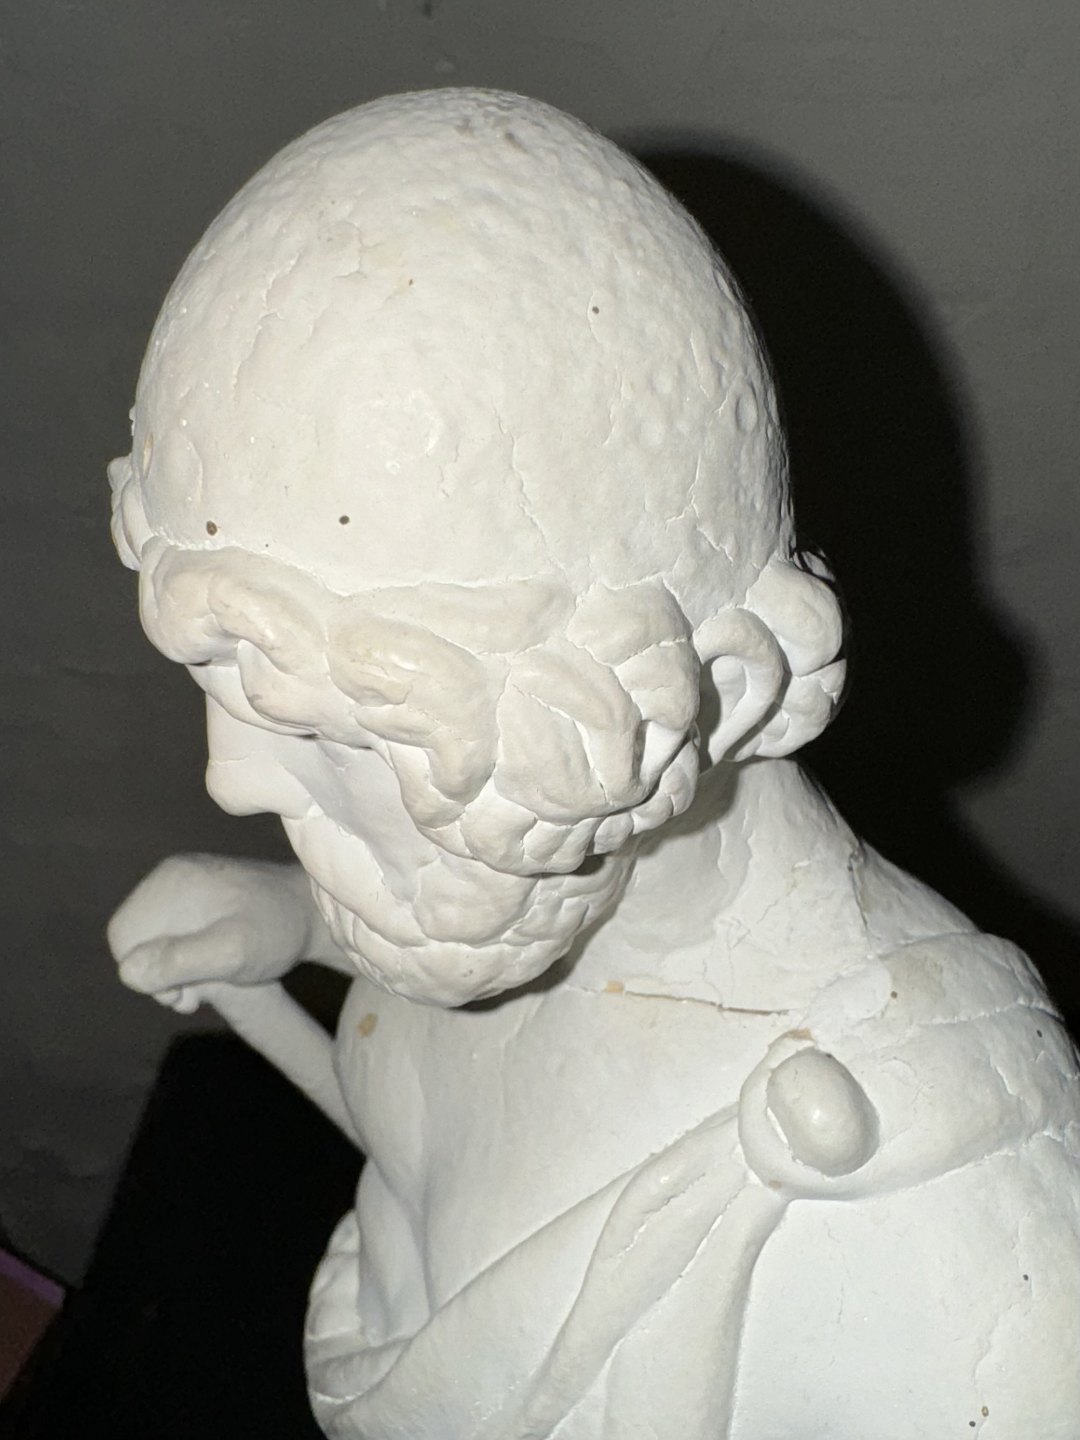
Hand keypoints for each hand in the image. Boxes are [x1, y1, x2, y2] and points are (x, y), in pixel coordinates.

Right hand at [107, 854, 314, 1012]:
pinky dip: (183, 955)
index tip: (184, 992)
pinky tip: (209, 967)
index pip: (124, 935)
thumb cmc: (277, 931)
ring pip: (151, 938)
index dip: (145, 973)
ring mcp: (183, 883)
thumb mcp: (234, 952)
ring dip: (172, 969)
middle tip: (195, 994)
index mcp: (172, 881)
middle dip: (158, 973)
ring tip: (208, 981)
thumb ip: (182, 959)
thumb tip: (130, 971)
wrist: (312, 912)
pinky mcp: (196, 895)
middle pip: (134, 937)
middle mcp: (171, 876)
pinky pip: (169, 931)